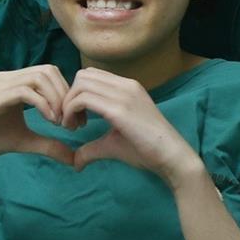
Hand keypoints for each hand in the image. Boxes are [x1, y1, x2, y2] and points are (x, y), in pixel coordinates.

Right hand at [0, 65, 74, 170]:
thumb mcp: (25, 141)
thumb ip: (48, 145)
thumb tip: (74, 158)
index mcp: (16, 82)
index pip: (50, 74)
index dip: (68, 94)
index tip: (75, 122)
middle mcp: (9, 78)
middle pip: (49, 70)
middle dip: (66, 95)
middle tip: (72, 123)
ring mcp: (1, 85)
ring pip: (39, 76)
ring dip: (56, 99)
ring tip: (60, 123)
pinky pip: (26, 92)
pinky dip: (43, 104)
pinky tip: (49, 121)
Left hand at [59, 68, 203, 188]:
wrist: (172, 157)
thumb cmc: (147, 150)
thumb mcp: (114, 142)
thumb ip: (92, 147)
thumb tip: (75, 163)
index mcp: (127, 87)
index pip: (91, 76)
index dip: (76, 94)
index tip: (76, 118)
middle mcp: (125, 85)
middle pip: (82, 76)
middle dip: (69, 97)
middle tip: (71, 122)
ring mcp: (123, 95)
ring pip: (81, 84)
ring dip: (68, 104)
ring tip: (72, 126)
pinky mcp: (119, 109)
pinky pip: (83, 99)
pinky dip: (71, 111)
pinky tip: (76, 128)